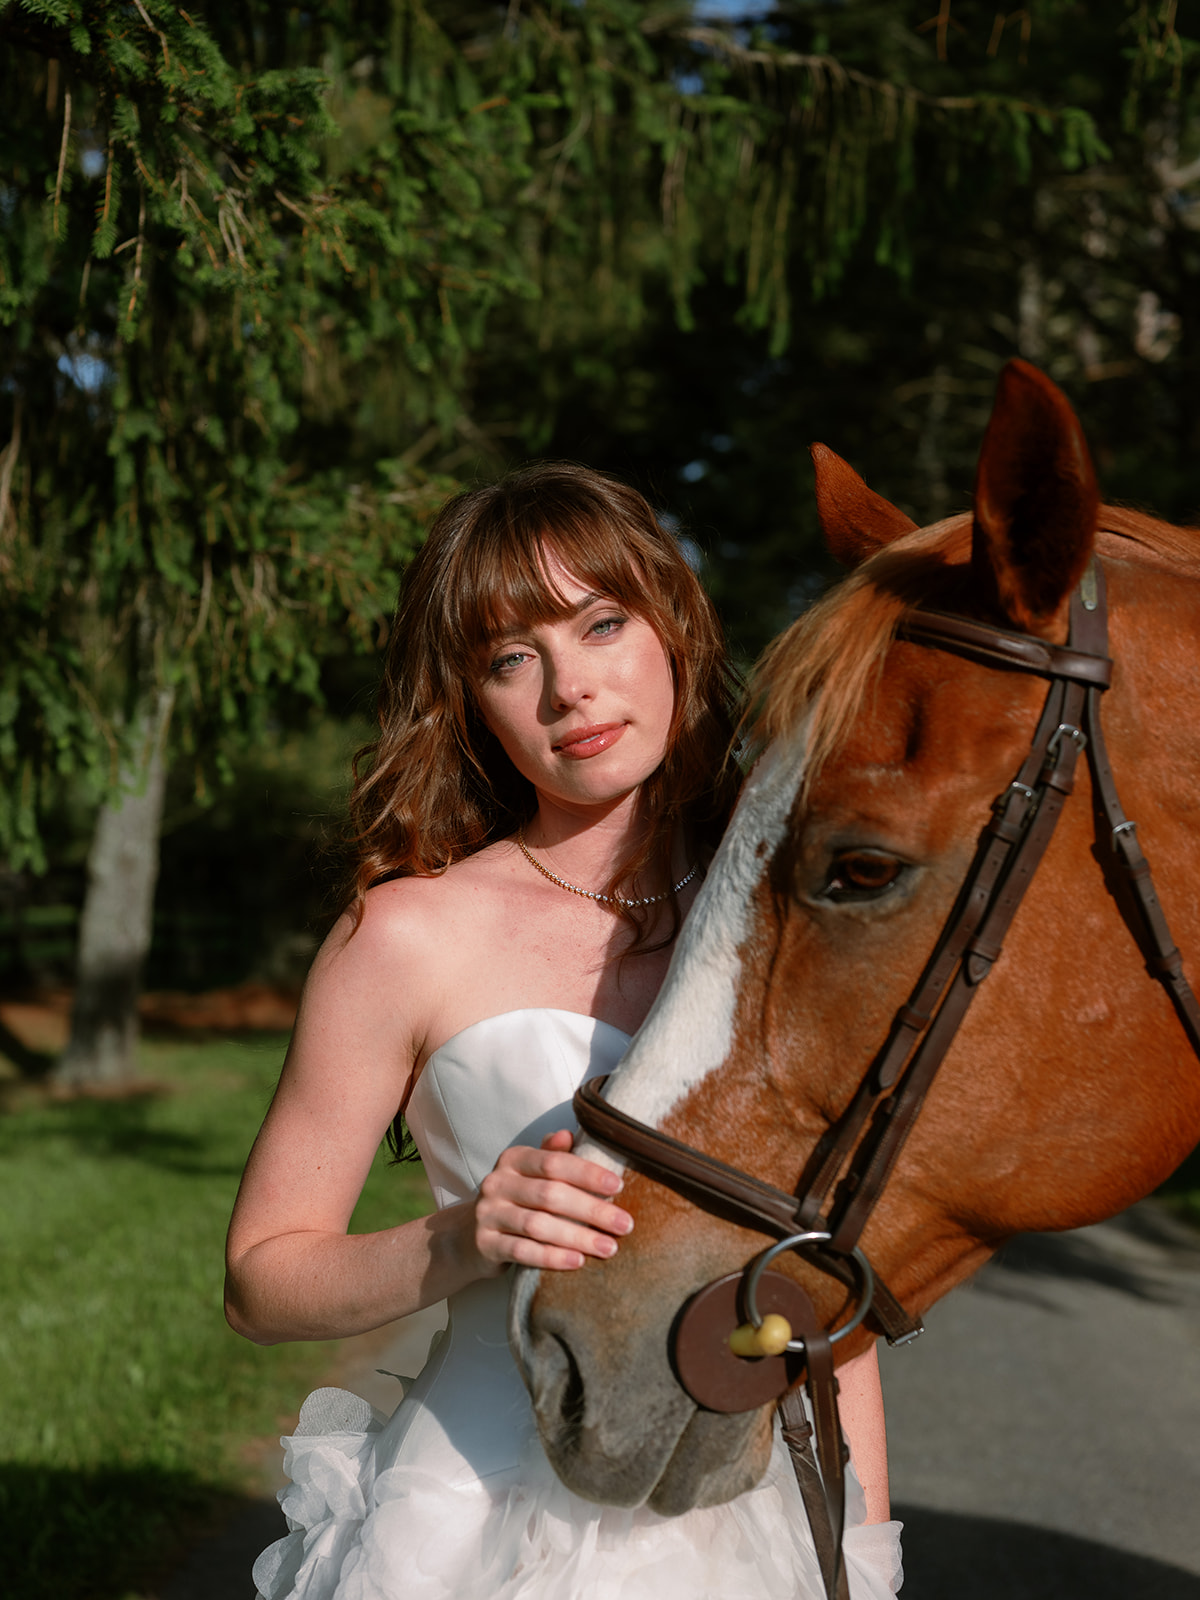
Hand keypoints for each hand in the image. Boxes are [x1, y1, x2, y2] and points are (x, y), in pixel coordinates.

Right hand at [473, 1128, 633, 1272]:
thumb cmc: (515, 1200)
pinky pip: (523, 1251)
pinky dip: (552, 1258)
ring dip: (578, 1237)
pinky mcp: (485, 1244)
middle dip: (592, 1210)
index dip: (587, 1173)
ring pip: (538, 1225)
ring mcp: (488, 1214)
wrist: (470, 1235)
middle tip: (624, 1224)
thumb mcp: (530, 1174)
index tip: (619, 1186)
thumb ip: (551, 1155)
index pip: (554, 1162)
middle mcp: (497, 1183)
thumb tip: (569, 1134)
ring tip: (609, 1247)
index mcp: (513, 1159)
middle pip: (550, 1195)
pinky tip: (578, 1262)